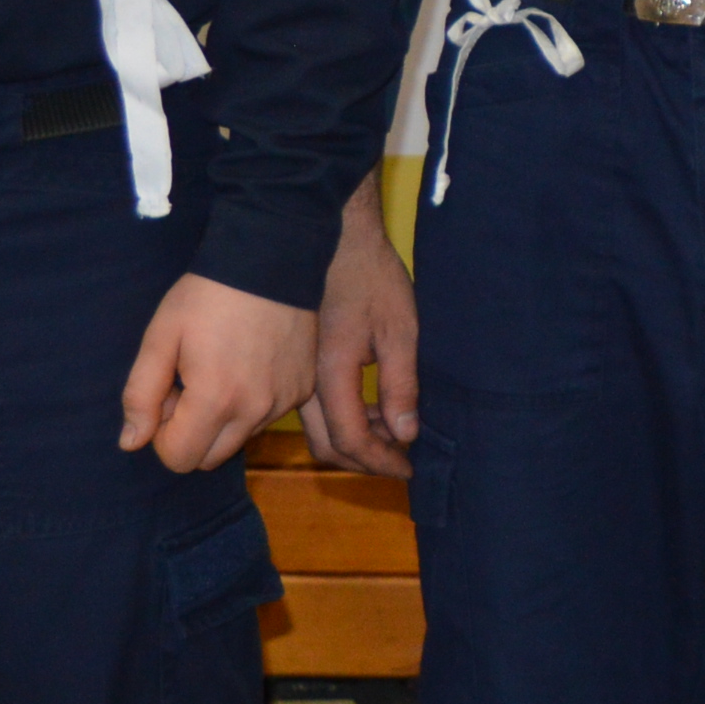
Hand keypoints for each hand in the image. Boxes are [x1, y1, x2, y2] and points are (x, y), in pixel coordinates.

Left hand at [121, 273, 318, 475]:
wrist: (271, 260)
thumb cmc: (207, 296)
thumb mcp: (160, 337)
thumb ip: (140, 394)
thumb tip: (131, 443)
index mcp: (215, 400)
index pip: (178, 458)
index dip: (161, 434)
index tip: (167, 395)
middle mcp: (254, 411)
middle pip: (209, 458)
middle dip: (190, 433)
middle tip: (189, 385)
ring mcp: (284, 402)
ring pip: (239, 439)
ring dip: (221, 420)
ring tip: (220, 370)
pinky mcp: (303, 391)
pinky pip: (266, 417)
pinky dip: (251, 404)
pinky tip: (248, 364)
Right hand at [305, 182, 420, 477]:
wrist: (331, 234)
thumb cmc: (370, 275)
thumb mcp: (399, 328)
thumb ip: (401, 384)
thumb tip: (405, 433)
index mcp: (331, 373)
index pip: (350, 439)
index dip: (380, 461)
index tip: (408, 469)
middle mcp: (304, 381)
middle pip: (328, 444)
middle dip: (365, 460)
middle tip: (400, 458)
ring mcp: (296, 372)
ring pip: (319, 428)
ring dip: (355, 439)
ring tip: (393, 431)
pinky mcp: (298, 362)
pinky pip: (314, 408)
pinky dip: (344, 418)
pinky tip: (371, 407)